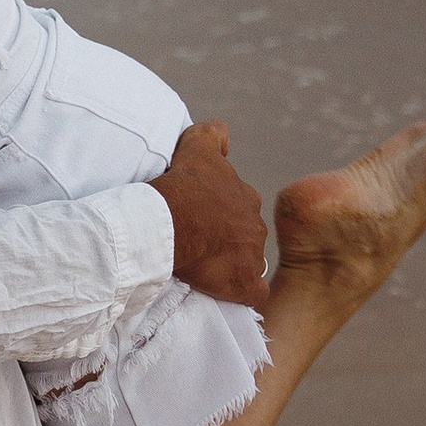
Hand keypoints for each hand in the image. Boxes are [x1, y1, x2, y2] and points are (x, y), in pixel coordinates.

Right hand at [148, 119, 266, 302]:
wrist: (170, 220)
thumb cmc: (182, 185)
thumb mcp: (197, 147)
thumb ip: (213, 135)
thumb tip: (225, 132)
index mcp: (245, 197)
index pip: (240, 206)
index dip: (222, 214)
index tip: (203, 220)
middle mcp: (254, 225)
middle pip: (246, 235)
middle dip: (230, 240)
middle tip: (201, 244)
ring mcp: (252, 255)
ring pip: (248, 262)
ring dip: (232, 265)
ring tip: (206, 269)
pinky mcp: (244, 283)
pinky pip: (253, 293)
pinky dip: (242, 293)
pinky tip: (227, 293)